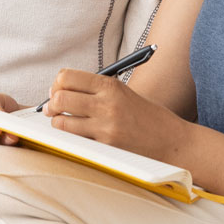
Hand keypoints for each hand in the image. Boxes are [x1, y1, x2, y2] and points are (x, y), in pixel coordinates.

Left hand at [41, 69, 190, 161]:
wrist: (172, 142)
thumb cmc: (149, 117)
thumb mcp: (124, 93)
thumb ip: (97, 90)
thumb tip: (63, 90)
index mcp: (111, 85)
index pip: (68, 77)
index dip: (56, 84)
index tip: (56, 90)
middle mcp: (106, 103)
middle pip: (60, 97)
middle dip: (50, 103)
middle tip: (51, 108)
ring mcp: (105, 127)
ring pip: (62, 122)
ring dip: (57, 122)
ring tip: (62, 123)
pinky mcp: (106, 147)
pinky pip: (75, 140)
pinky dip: (70, 138)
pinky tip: (76, 136)